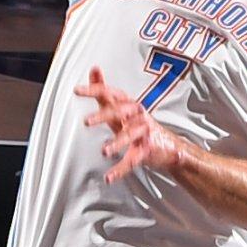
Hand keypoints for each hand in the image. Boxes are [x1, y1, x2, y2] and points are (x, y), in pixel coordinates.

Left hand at [76, 67, 170, 183]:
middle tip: (87, 122)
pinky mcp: (148, 149)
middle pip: (120, 110)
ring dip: (116, 143)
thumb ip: (105, 93)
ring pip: (129, 135)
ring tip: (104, 152)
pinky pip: (133, 159)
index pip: (110, 93)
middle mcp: (136, 114)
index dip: (94, 89)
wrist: (169, 147)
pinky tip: (109, 177)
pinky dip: (120, 169)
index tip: (77, 90)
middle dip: (103, 115)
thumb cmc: (138, 125)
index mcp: (128, 104)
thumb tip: (94, 69)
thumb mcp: (120, 108)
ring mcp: (144, 132)